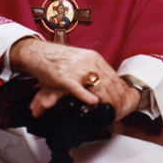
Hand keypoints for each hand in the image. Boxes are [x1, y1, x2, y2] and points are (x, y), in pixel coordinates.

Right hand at [10, 38, 127, 115]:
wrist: (38, 52)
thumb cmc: (58, 57)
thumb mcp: (80, 57)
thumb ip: (93, 66)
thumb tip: (105, 79)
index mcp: (92, 56)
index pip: (112, 75)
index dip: (120, 89)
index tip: (124, 99)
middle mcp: (86, 61)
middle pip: (108, 82)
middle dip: (116, 98)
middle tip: (119, 109)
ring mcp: (75, 69)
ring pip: (96, 86)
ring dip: (106, 100)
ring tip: (110, 110)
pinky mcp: (63, 77)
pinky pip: (77, 88)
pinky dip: (87, 96)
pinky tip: (93, 102)